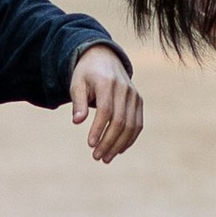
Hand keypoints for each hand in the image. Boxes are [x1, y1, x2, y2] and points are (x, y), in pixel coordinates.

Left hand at [68, 45, 142, 162]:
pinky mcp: (138, 101)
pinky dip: (129, 139)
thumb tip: (77, 121)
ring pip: (131, 125)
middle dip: (108, 142)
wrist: (104, 58)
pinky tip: (118, 150)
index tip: (90, 144)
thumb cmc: (86, 74)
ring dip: (119, 145)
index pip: (105, 110)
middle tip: (97, 157)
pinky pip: (137, 124)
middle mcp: (124, 89)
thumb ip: (78, 102)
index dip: (98, 129)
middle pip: (120, 121)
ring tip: (106, 158)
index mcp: (107, 83)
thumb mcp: (77, 83)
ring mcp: (134, 95)